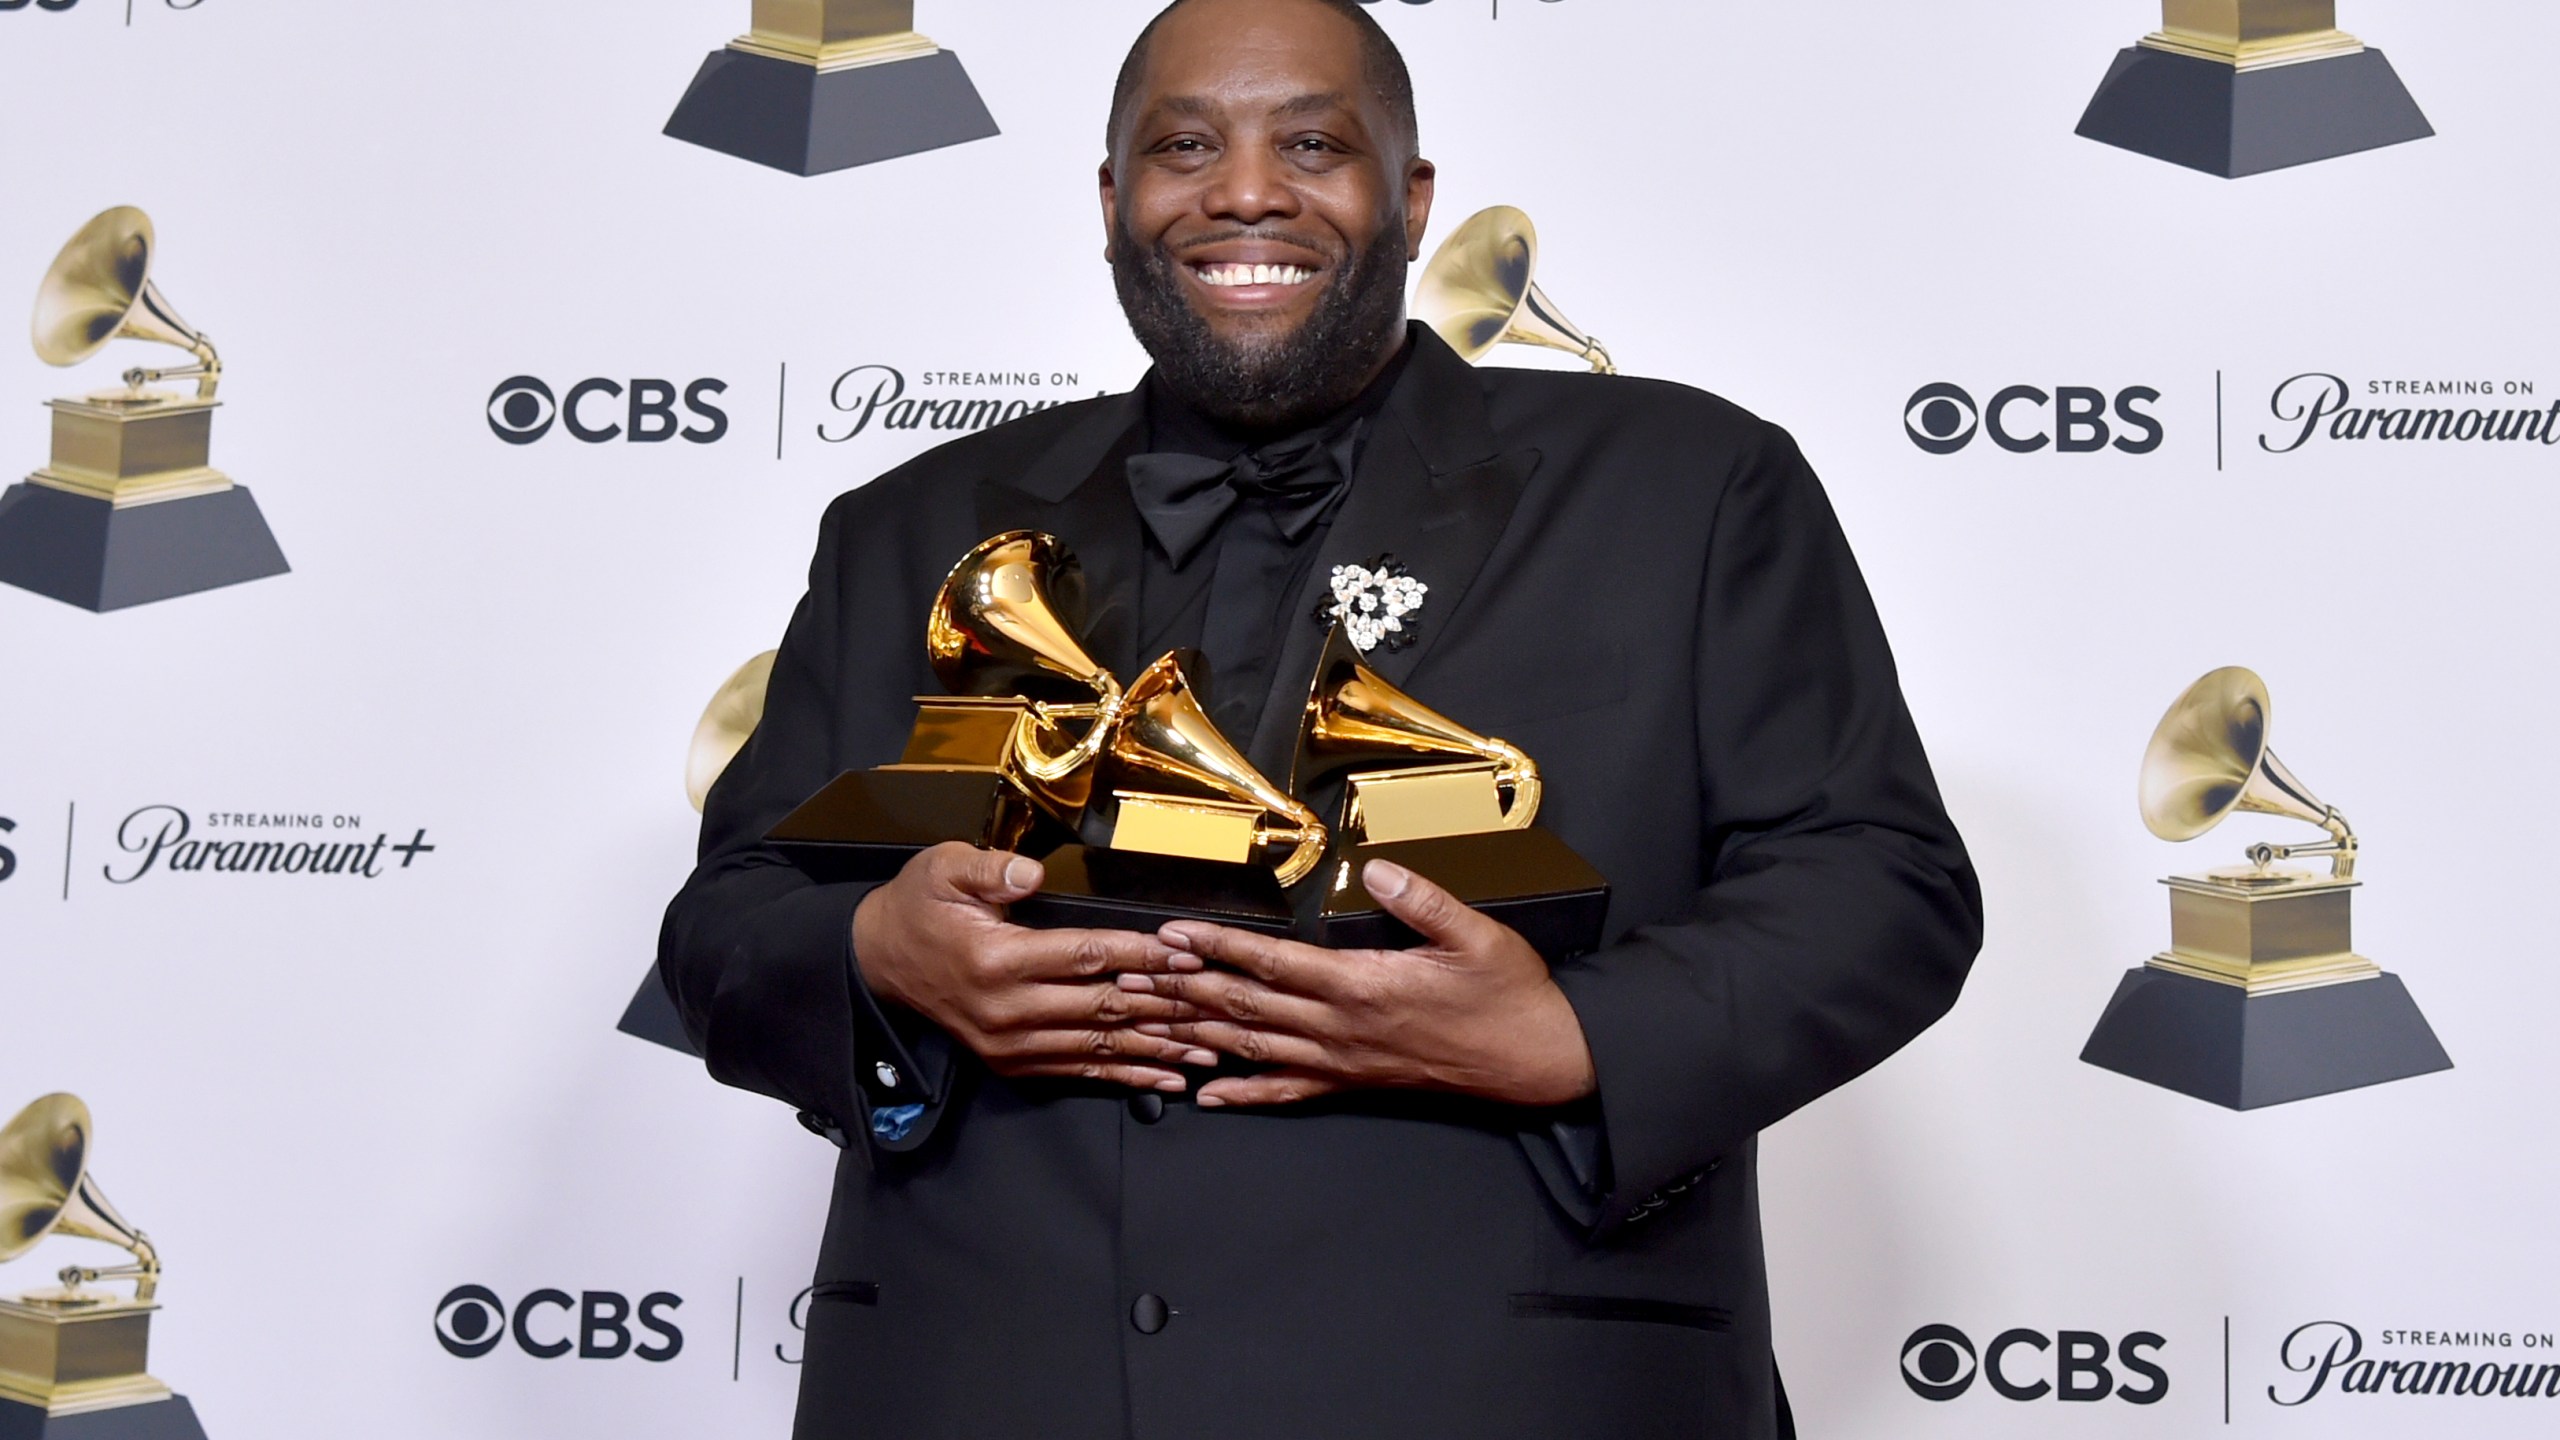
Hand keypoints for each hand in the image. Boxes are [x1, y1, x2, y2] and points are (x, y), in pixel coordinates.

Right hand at [852, 843, 1214, 1091]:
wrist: (878, 961)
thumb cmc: (918, 908)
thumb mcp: (941, 869)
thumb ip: (990, 869)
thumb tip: (1030, 872)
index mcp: (998, 960)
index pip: (1086, 956)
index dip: (1141, 955)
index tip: (1185, 952)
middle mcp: (1008, 1010)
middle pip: (1104, 1007)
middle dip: (1166, 1006)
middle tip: (1218, 1005)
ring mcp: (1011, 1044)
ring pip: (1100, 1047)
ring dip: (1158, 1049)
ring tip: (1208, 1048)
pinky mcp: (1013, 1063)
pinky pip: (1079, 1072)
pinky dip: (1127, 1076)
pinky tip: (1166, 1078)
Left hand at [1120, 859, 1597, 1108]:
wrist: (1537, 1060)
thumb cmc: (1509, 992)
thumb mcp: (1476, 934)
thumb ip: (1422, 899)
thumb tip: (1377, 866)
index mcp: (1363, 985)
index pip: (1272, 964)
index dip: (1217, 948)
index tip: (1171, 933)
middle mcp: (1340, 1029)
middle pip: (1244, 1008)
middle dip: (1182, 991)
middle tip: (1128, 979)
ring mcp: (1343, 1062)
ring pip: (1252, 1048)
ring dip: (1194, 1035)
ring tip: (1146, 1024)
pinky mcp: (1353, 1083)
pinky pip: (1287, 1092)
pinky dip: (1242, 1093)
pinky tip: (1205, 1096)